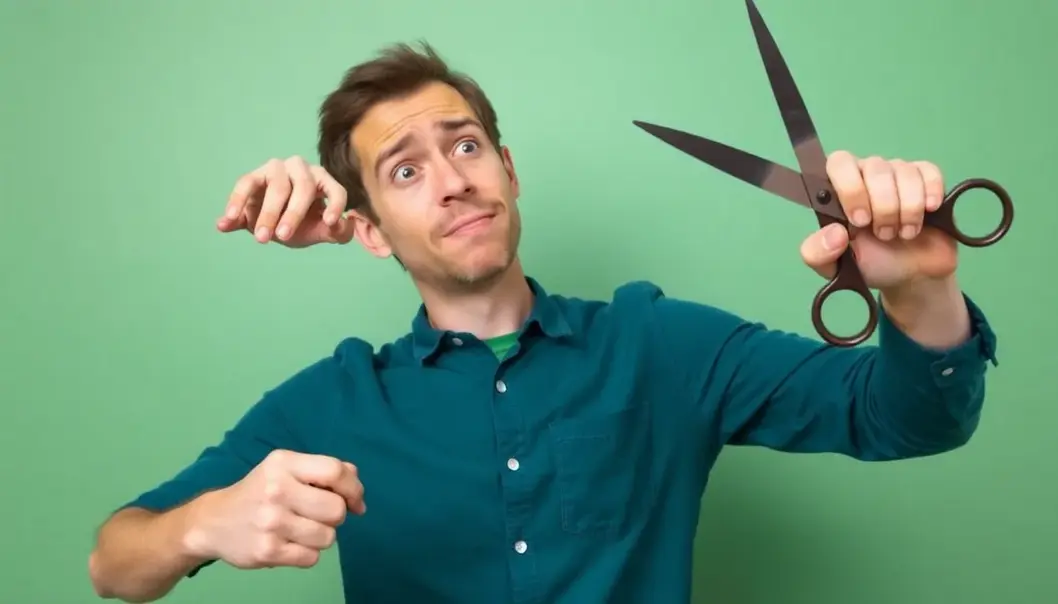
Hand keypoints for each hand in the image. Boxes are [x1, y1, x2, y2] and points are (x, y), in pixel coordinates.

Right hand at [186, 450, 365, 568]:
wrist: (213, 521)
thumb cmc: (260, 492)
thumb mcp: (286, 469)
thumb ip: (324, 471)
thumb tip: (356, 488)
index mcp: (284, 463)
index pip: (335, 471)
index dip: (353, 488)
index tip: (355, 501)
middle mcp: (276, 490)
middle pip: (336, 510)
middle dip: (336, 516)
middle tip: (318, 515)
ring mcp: (271, 522)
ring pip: (328, 537)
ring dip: (321, 536)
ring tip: (301, 529)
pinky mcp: (267, 551)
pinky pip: (312, 558)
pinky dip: (307, 553)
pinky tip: (290, 544)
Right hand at [218, 156, 354, 246]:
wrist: (272, 222)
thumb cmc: (303, 223)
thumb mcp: (319, 231)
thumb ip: (336, 233)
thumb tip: (341, 225)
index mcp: (323, 181)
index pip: (335, 190)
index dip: (335, 205)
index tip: (329, 223)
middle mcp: (302, 170)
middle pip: (303, 188)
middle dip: (293, 215)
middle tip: (281, 238)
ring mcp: (277, 169)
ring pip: (277, 187)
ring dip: (268, 213)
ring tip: (260, 237)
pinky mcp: (254, 175)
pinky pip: (246, 184)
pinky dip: (237, 203)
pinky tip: (228, 221)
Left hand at [799, 151, 957, 291]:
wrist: (910, 276)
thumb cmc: (870, 263)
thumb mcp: (835, 267)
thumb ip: (818, 253)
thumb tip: (834, 232)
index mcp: (840, 190)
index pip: (839, 163)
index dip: (851, 188)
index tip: (860, 220)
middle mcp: (867, 175)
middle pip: (875, 167)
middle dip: (884, 206)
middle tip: (884, 234)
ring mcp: (898, 174)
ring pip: (905, 171)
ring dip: (908, 207)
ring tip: (904, 233)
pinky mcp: (926, 179)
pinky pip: (929, 171)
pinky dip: (931, 191)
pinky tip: (929, 210)